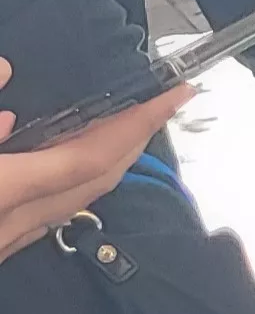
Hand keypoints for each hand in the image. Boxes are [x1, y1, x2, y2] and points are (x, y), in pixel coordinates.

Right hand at [0, 60, 196, 261]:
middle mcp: (13, 222)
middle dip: (136, 139)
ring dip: (110, 162)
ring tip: (125, 126)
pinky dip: (74, 184)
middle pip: (97, 179)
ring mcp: (5, 242)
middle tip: (160, 103)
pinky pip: (50, 215)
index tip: (178, 95)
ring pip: (76, 200)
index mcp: (5, 190)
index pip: (93, 155)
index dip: (140, 124)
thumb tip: (4, 70)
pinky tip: (69, 168)